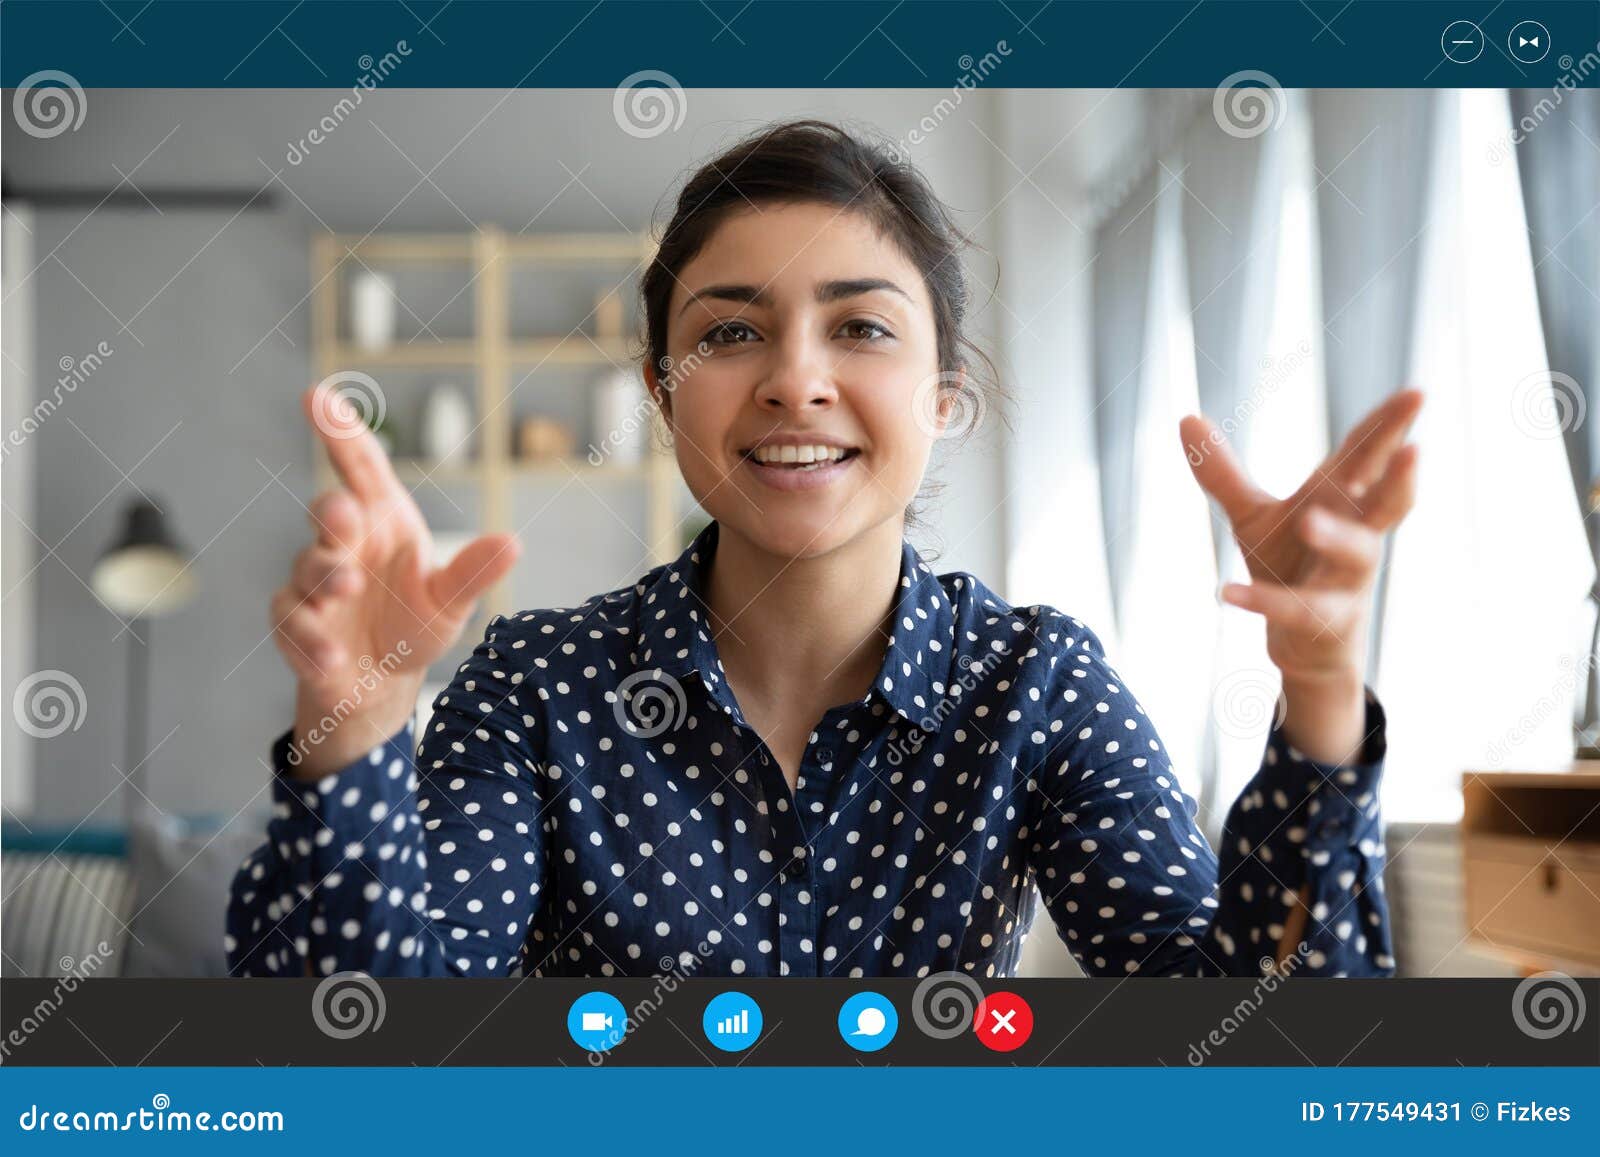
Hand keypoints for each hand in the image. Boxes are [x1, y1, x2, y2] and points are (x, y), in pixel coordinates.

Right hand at [270, 383, 521, 776]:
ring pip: (307, 568)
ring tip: (347, 590)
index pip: (360, 465)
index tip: (317, 396)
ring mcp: (315, 582)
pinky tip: (331, 657)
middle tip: (346, 515)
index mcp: (382, 520)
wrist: (382, 682)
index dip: (339, 431)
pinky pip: (292, 623)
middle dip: (333, 511)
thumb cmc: (414, 623)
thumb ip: (473, 572)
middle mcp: (344, 544)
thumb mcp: (450, 600)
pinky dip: (310, 639)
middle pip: (328, 512)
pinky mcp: (296, 625)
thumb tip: (512, 545)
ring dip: (325, 576)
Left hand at [1179, 388, 1421, 762]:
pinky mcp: (1323, 621)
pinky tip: (1224, 593)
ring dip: (1335, 537)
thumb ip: (1221, 472)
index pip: (1367, 457)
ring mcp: (1346, 581)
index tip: (1417, 392)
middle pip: (1387, 503)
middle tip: (1416, 449)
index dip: (1390, 427)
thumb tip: (1185, 417)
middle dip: (1401, 477)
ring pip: (1354, 556)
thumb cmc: (1289, 564)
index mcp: (1343, 502)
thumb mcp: (1253, 514)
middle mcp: (1358, 536)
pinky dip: (1261, 600)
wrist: (1302, 643)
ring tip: (1308, 519)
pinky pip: (1296, 609)